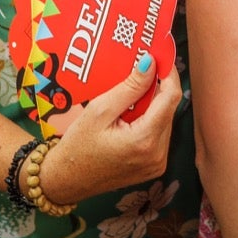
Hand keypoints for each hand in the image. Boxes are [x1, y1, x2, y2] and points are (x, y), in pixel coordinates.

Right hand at [40, 52, 182, 203]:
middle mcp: (157, 155)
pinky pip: (159, 135)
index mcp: (145, 140)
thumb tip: (151, 63)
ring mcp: (157, 163)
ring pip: (165, 121)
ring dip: (152, 106)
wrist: (66, 180)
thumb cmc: (77, 146)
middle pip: (168, 109)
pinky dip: (148, 122)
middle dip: (157, 89)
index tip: (161, 58)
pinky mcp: (153, 167)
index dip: (169, 74)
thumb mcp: (100, 110)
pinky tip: (129, 117)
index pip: (171, 98)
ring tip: (128, 99)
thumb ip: (129, 87)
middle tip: (140, 72)